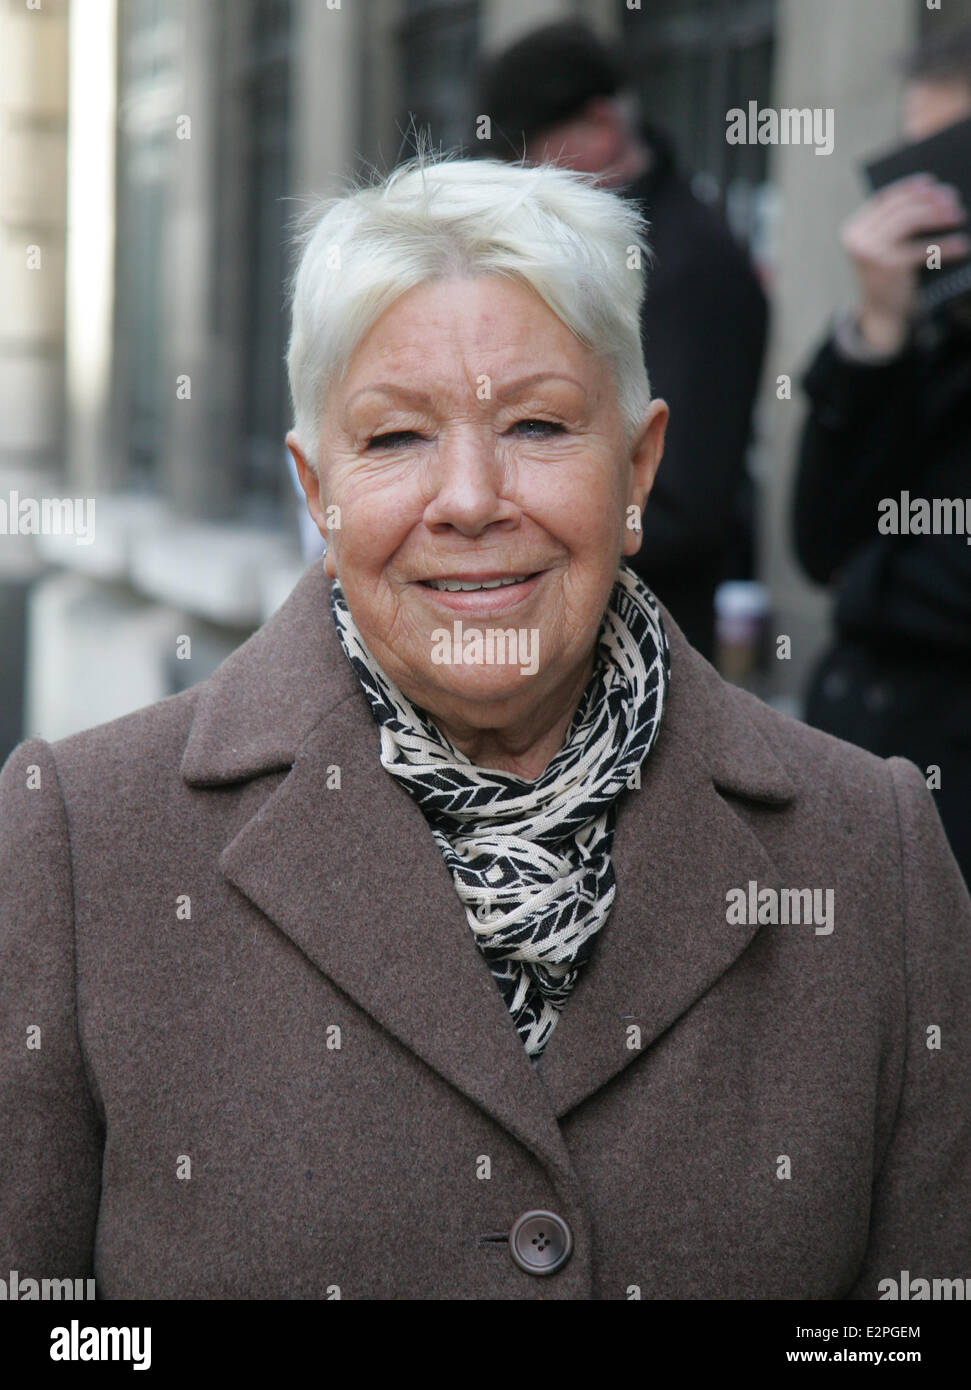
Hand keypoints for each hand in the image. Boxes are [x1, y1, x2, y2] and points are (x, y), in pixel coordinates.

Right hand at [841, 172, 970, 352]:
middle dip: (929, 200)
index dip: (908, 187)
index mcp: (854, 229)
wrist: (879, 313)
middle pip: (900, 207)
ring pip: (911, 220)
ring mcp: (872, 252)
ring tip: (957, 216)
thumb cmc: (886, 276)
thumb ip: (891, 224)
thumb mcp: (880, 247)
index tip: (931, 182)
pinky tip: (960, 245)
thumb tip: (932, 195)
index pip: (883, 199)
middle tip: (952, 200)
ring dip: (937, 214)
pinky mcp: (889, 266)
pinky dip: (945, 245)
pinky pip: (923, 248)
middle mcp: (859, 239)